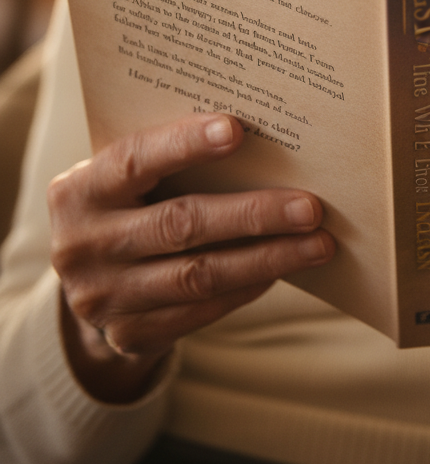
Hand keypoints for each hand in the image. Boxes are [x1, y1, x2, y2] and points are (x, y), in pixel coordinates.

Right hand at [48, 114, 334, 401]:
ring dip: (267, 258)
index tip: (238, 129)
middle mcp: (82, 246)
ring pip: (199, 275)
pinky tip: (282, 269)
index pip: (134, 159)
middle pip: (179, 225)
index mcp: (78, 191)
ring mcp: (101, 297)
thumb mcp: (128, 177)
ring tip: (317, 244)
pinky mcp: (128, 334)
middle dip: (253, 214)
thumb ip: (169, 157)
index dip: (184, 144)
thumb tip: (260, 137)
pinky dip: (247, 287)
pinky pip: (201, 310)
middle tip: (311, 206)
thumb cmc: (127, 202)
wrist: (87, 275)